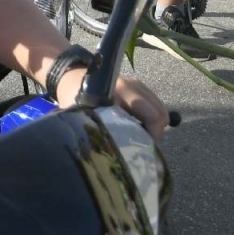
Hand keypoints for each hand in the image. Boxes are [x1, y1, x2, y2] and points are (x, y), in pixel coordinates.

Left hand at [52, 68, 169, 141]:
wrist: (73, 77)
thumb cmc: (77, 101)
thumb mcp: (87, 118)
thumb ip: (103, 132)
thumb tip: (118, 156)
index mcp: (120, 93)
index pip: (152, 115)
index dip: (153, 136)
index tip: (144, 151)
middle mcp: (133, 86)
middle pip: (160, 113)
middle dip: (156, 133)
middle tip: (144, 147)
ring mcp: (138, 84)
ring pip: (160, 109)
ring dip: (154, 126)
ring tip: (140, 138)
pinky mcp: (139, 85)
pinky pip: (154, 104)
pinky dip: (151, 118)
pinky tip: (138, 126)